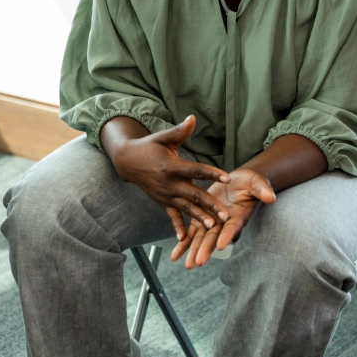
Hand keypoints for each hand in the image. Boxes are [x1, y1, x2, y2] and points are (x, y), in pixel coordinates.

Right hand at [104, 115, 232, 234]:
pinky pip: (171, 217)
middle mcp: (170, 183)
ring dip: (200, 218)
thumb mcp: (164, 137)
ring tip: (213, 226)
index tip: (227, 177)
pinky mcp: (162, 202)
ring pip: (186, 208)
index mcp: (172, 166)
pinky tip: (184, 239)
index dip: (211, 173)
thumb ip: (180, 131)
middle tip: (225, 215)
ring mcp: (165, 195)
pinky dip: (177, 227)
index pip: (196, 170)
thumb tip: (193, 118)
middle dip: (210, 205)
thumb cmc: (149, 146)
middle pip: (194, 195)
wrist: (128, 161)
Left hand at [169, 168, 275, 268]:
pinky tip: (174, 256)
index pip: (232, 226)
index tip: (221, 245)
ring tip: (187, 265)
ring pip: (202, 239)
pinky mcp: (202, 218)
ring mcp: (213, 222)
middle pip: (214, 237)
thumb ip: (262, 190)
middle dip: (206, 249)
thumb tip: (271, 197)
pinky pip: (192, 233)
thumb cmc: (251, 182)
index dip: (227, 235)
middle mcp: (225, 222)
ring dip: (194, 251)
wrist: (239, 181)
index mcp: (239, 215)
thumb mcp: (258, 183)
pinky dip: (183, 243)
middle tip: (198, 262)